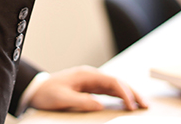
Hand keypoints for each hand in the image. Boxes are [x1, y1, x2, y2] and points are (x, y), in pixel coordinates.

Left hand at [30, 66, 147, 111]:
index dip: (124, 93)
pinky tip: (127, 103)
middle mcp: (91, 76)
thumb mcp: (62, 98)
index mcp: (86, 75)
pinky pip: (109, 91)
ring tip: (141, 105)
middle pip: (117, 82)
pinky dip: (120, 97)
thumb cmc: (47, 92)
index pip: (112, 82)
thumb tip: (100, 105)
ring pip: (115, 86)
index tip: (131, 105)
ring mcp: (91, 81)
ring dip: (128, 95)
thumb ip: (82, 101)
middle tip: (145, 105)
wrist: (35, 89)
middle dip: (133, 93)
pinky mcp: (89, 88)